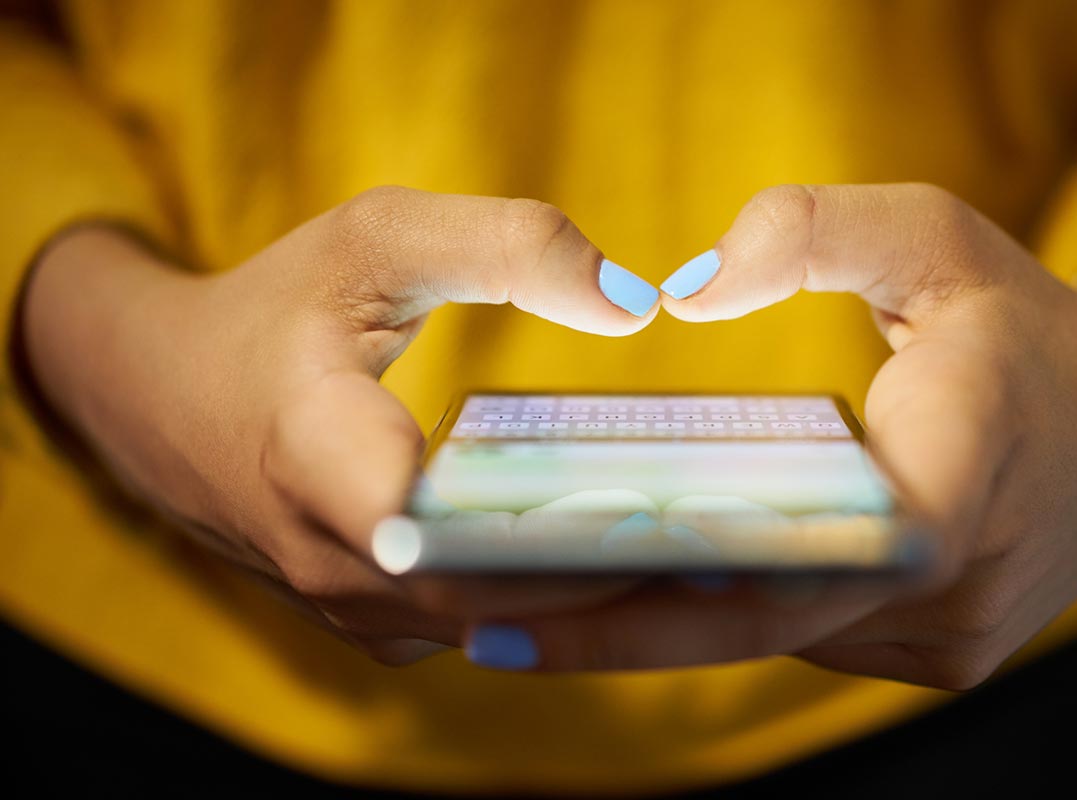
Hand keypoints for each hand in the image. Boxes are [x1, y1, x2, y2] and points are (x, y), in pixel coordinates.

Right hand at [20, 187, 661, 663]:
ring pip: (499, 627)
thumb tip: (638, 301)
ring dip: (599, 599)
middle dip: (619, 575)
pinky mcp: (373, 624)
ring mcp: (352, 610)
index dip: (565, 535)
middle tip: (742, 540)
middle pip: (499, 598)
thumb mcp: (377, 238)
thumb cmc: (274, 309)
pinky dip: (555, 603)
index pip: (453, 535)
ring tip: (714, 558)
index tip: (673, 514)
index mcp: (318, 458)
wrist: (158, 396)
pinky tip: (637, 564)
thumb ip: (507, 245)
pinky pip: (482, 627)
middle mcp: (333, 563)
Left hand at [462, 184, 1076, 687]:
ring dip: (660, 625)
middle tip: (474, 618)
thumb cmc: (1021, 323)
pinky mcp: (939, 654)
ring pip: (776, 640)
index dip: (660, 591)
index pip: (800, 557)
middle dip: (614, 625)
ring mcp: (949, 638)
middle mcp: (954, 585)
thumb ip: (813, 231)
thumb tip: (686, 288)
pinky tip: (635, 592)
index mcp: (959, 472)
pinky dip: (725, 618)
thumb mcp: (933, 236)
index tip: (532, 601)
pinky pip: (808, 638)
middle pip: (758, 622)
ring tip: (526, 605)